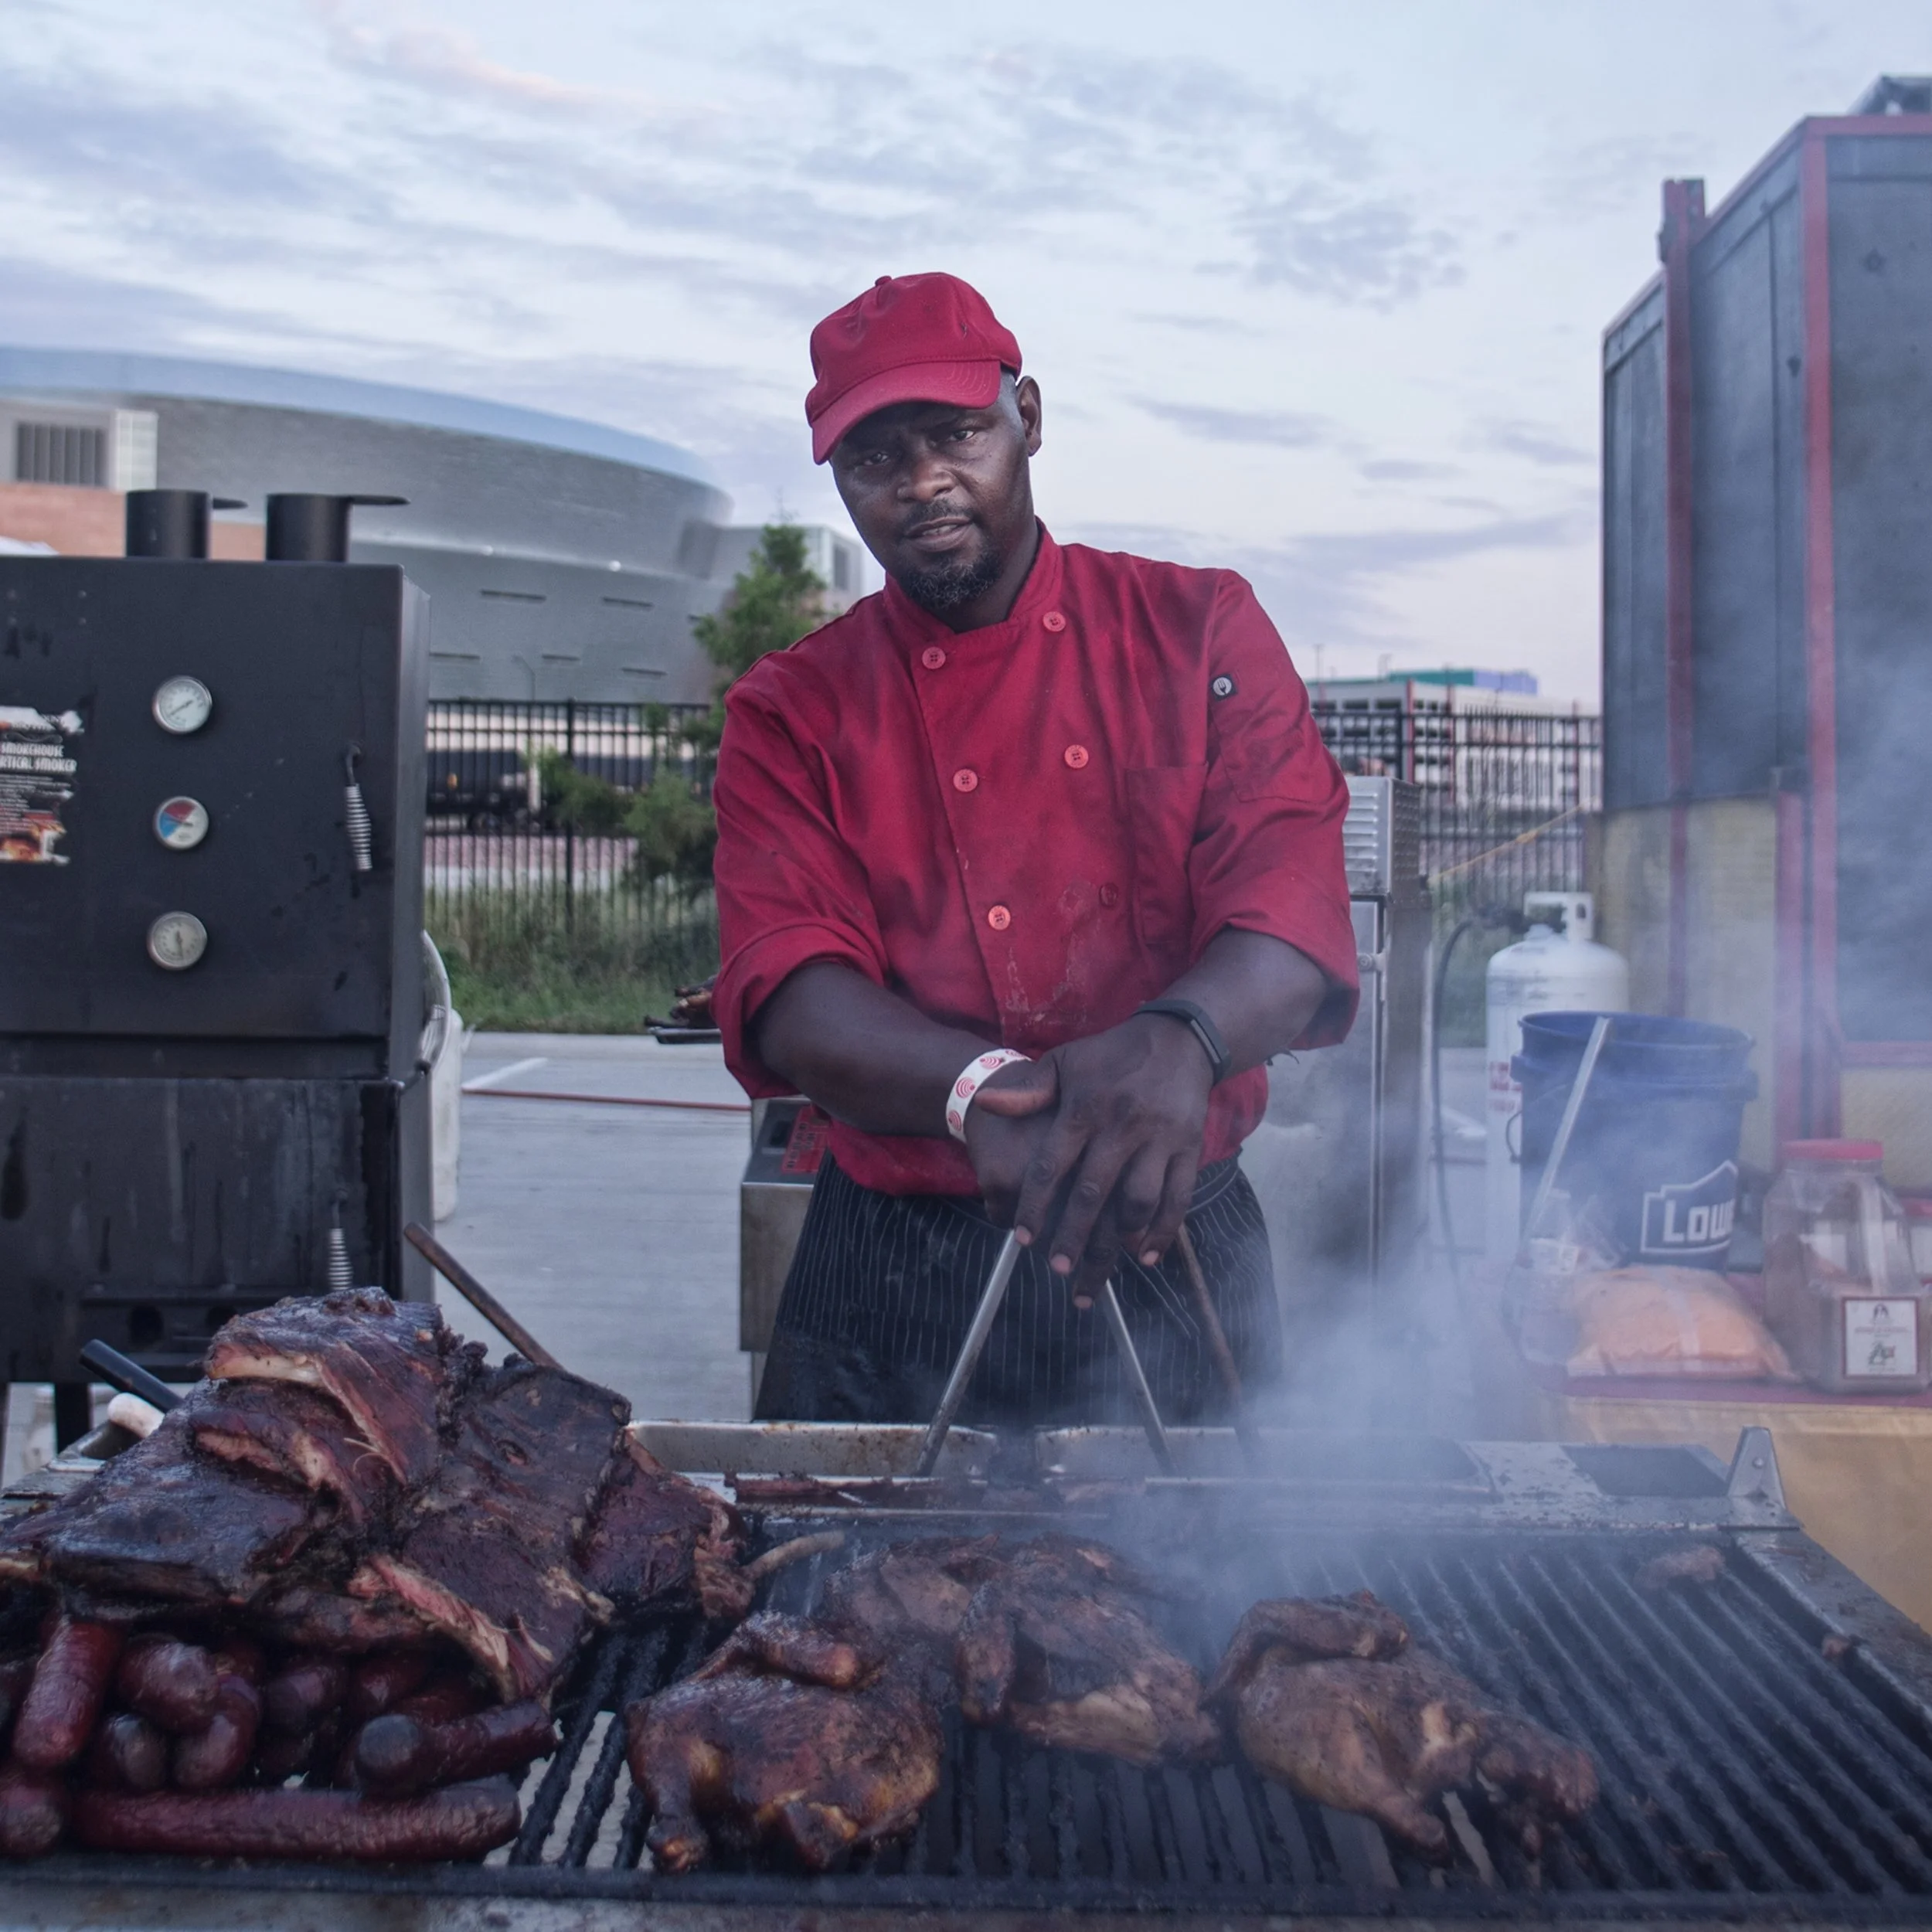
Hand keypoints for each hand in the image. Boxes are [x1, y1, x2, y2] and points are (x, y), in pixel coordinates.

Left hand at [974, 1014, 1212, 1297]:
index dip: (1036, 1204)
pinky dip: (1163, 1231)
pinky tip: (1144, 1257)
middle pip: (1093, 1192)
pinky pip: (1178, 1197)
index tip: (1024, 1238)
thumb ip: (1028, 1090)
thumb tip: (986, 1105)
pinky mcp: (1189, 1147)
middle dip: (1074, 1235)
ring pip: (1138, 1200)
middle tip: (1058, 1269)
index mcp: (1085, 1108)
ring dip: (1117, 1239)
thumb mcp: (1066, 1062)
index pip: (1053, 1164)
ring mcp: (1159, 1139)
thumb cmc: (1112, 1054)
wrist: (1179, 1038)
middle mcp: (1121, 1126)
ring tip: (1098, 1269)